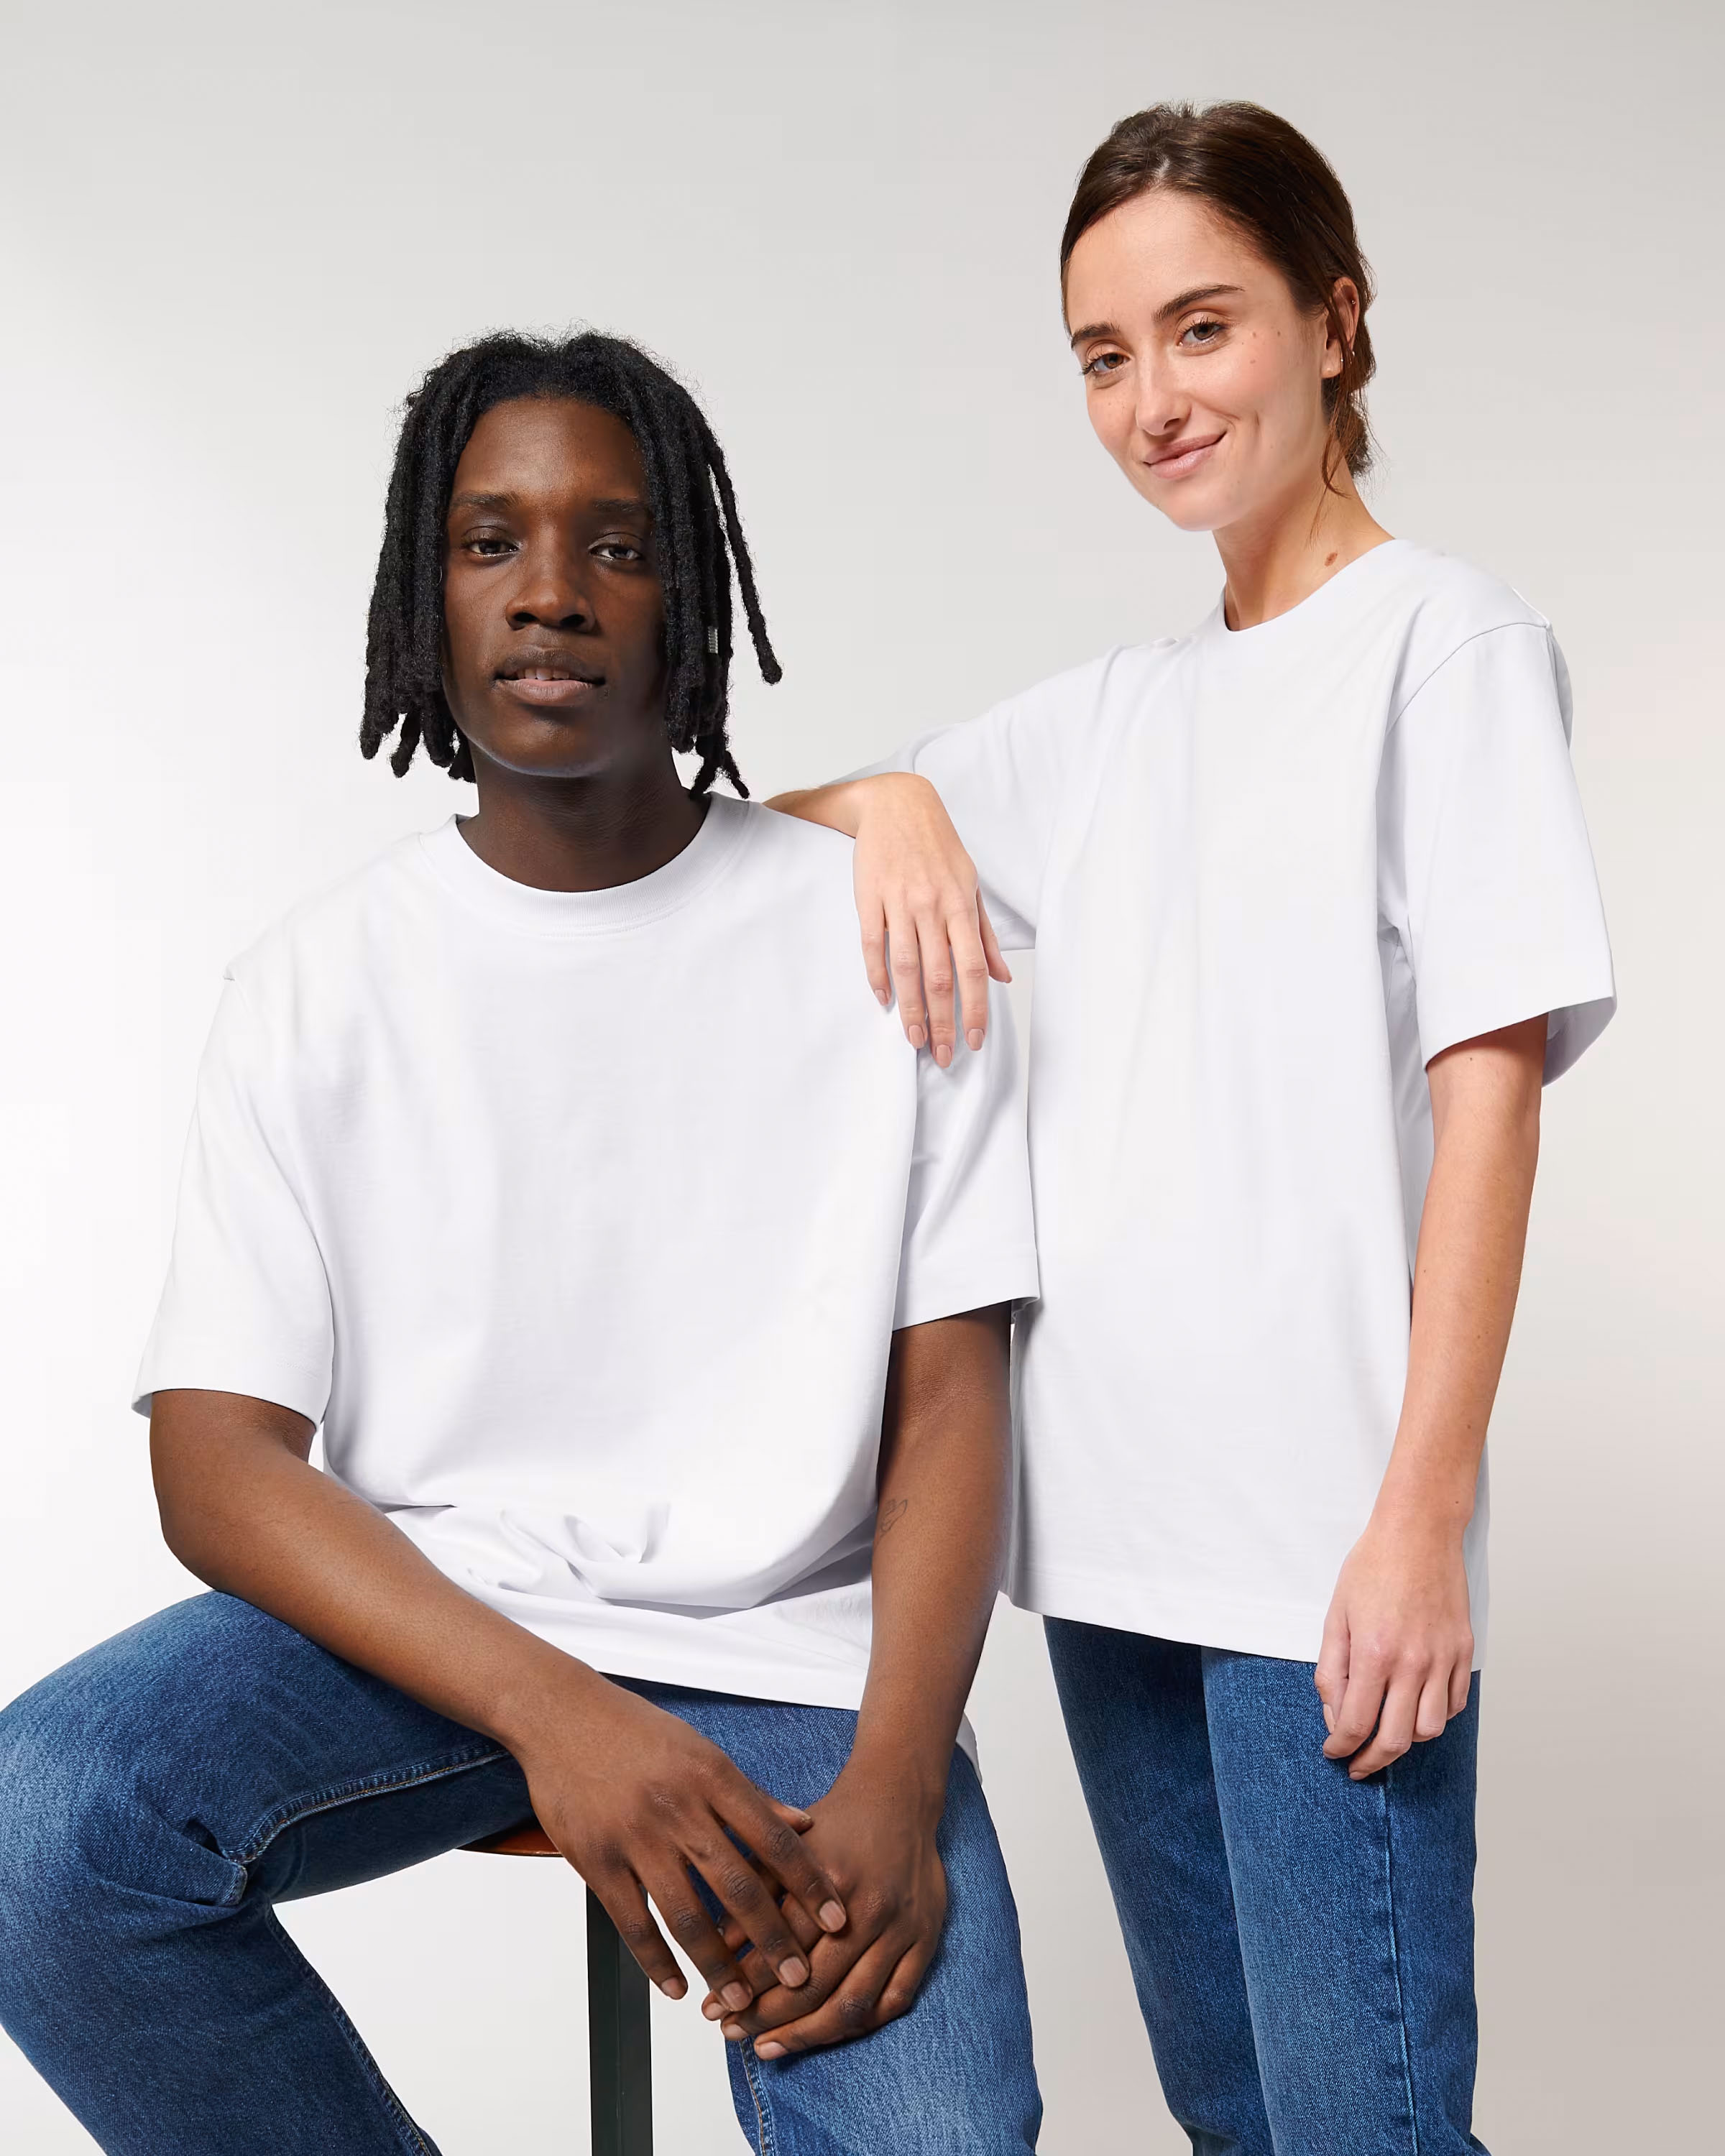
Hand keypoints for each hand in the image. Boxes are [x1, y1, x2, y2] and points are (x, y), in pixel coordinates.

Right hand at [512, 1679, 847, 2009]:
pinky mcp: (597, 1861)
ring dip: (718, 1965)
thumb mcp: (701, 1749)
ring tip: (740, 2000)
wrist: (562, 1715)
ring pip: (687, 1915)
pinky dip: (657, 1962)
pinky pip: (633, 1923)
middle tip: (798, 1978)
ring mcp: (636, 1838)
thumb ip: (750, 1794)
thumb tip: (804, 1824)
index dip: (809, 1884)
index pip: (774, 1838)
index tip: (836, 1920)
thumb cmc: (636, 1730)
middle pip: (737, 1886)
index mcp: (712, 1776)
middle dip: (773, 1939)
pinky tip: (678, 1988)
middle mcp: (679, 1808)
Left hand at [701, 1759, 948, 2056]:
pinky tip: (825, 2034)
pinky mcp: (926, 1940)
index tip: (713, 2007)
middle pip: (812, 1986)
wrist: (899, 1800)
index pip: (779, 1948)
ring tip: (768, 2047)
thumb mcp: (789, 1844)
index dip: (742, 1985)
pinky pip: (893, 2002)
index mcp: (830, 1878)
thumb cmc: (837, 1822)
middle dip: (766, 2018)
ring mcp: (901, 1929)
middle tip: (732, 2032)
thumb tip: (718, 1945)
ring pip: (851, 2004)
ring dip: (805, 2035)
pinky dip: (858, 2026)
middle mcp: (868, 1909)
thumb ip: (757, 1889)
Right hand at [852, 774, 1010, 1065]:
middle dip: (943, 1021)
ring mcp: (899, 902)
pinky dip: (877, 976)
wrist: (895, 804)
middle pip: (939, 976)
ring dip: (910, 1009)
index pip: (972, 968)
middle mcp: (932, 906)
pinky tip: (884, 1001)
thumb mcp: (971, 884)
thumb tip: (1003, 977)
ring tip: (915, 1039)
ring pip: (906, 967)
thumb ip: (984, 934)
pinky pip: (873, 945)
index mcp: (960, 905)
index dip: (974, 1008)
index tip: (974, 1039)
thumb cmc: (938, 846)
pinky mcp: (869, 898)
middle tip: (943, 1054)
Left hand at [1315, 1510, 1474, 1779]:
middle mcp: (1412, 1663)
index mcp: (1374, 1653)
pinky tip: (1416, 1708)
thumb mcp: (1336, 1615)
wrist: (1418, 1534)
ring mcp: (1443, 1659)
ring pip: (1430, 1729)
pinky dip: (1435, 1716)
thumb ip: (1331, 1670)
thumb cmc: (1372, 1568)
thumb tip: (1336, 1715)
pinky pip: (1454, 1704)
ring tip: (1387, 1733)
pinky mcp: (1463, 1651)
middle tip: (1358, 1765)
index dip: (1341, 1747)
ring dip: (1407, 1739)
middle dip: (1372, 1760)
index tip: (1334, 1751)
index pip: (1357, 1724)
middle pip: (1396, 1739)